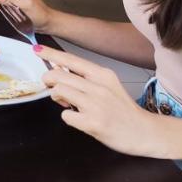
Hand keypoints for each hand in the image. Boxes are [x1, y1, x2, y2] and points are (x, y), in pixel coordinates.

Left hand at [36, 46, 159, 157]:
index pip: (72, 60)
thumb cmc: (123, 109)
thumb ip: (85, 78)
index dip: (51, 54)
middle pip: (59, 76)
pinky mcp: (93, 123)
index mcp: (103, 75)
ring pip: (59, 91)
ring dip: (58, 98)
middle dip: (50, 82)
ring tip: (69, 104)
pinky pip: (65, 115)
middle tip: (55, 90)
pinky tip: (79, 119)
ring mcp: (96, 105)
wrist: (145, 132)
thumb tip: (58, 69)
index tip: (36, 49)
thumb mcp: (108, 86)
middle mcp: (99, 86)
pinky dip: (68, 116)